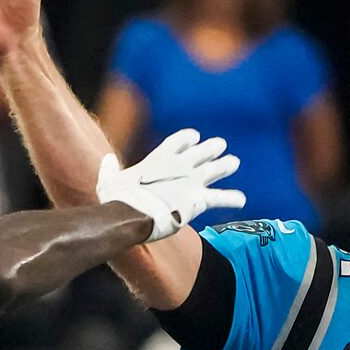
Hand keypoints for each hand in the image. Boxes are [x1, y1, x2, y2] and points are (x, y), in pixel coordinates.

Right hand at [94, 128, 242, 241]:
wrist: (131, 214)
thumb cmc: (117, 199)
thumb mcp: (108, 181)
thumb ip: (108, 169)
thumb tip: (107, 159)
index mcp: (158, 159)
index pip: (177, 141)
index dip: (186, 138)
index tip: (195, 136)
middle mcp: (179, 166)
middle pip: (200, 153)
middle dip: (210, 148)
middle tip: (220, 144)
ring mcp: (191, 181)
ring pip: (214, 170)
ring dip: (225, 166)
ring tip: (234, 162)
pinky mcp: (198, 200)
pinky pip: (220, 198)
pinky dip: (232, 198)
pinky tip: (242, 200)